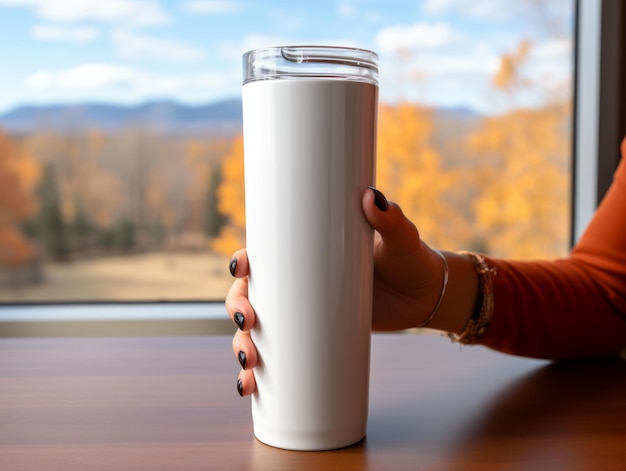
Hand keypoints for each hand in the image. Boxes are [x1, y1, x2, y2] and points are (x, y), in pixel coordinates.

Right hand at [226, 187, 448, 396]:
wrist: (425, 296)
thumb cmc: (408, 258)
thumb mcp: (400, 237)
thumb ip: (390, 219)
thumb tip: (373, 197)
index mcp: (307, 251)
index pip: (263, 254)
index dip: (243, 262)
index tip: (242, 269)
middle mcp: (298, 282)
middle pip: (250, 293)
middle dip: (238, 307)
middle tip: (249, 321)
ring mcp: (303, 313)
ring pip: (256, 328)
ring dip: (242, 344)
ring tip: (250, 362)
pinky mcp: (315, 338)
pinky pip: (278, 356)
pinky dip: (259, 372)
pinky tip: (250, 386)